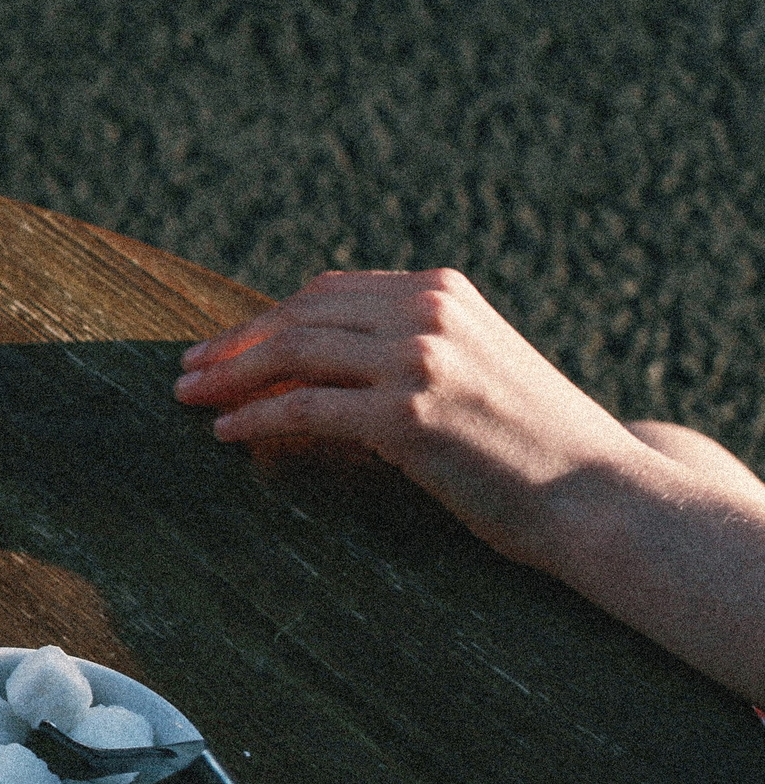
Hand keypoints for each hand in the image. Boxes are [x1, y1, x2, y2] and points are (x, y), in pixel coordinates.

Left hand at [172, 269, 651, 568]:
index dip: (266, 320)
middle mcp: (428, 312)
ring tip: (190, 398)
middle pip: (300, 316)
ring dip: (230, 376)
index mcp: (441, 291)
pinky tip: (226, 433)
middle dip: (235, 344)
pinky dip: (255, 420)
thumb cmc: (526, 444)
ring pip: (293, 355)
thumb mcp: (467, 370)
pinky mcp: (408, 413)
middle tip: (188, 370)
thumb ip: (402, 351)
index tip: (223, 345)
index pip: (328, 293)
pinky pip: (303, 410)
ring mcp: (419, 359)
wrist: (595, 492)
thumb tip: (305, 370)